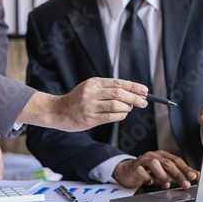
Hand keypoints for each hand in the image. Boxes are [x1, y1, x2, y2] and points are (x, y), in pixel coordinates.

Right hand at [18, 78, 148, 131]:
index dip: (133, 86)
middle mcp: (92, 93)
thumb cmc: (78, 99)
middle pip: (118, 93)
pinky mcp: (90, 119)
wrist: (58, 111)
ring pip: (116, 105)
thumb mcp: (91, 88)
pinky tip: (123, 114)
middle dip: (135, 97)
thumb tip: (133, 91)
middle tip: (143, 102)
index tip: (144, 90)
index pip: (118, 82)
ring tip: (130, 108)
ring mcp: (90, 106)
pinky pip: (111, 117)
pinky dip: (121, 115)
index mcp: (94, 83)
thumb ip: (108, 88)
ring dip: (128, 107)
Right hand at [112, 151, 200, 188]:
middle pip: (168, 163)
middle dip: (178, 174)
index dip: (186, 168)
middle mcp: (154, 156)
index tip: (194, 176)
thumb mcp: (165, 172)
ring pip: (154, 163)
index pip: (177, 160)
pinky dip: (146, 177)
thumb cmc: (148, 171)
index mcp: (163, 156)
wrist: (128, 172)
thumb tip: (195, 175)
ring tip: (166, 185)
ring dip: (162, 175)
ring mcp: (143, 160)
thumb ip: (179, 172)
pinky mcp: (134, 167)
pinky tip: (149, 182)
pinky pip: (141, 171)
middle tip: (185, 184)